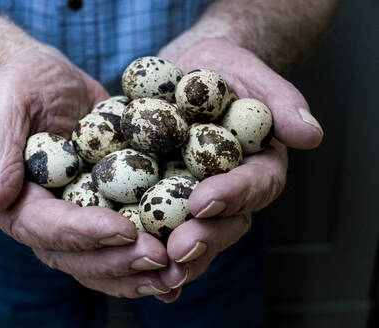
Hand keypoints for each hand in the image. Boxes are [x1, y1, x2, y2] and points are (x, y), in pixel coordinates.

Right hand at [0, 46, 169, 297]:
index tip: (125, 231)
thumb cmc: (23, 83)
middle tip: (161, 260)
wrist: (49, 82)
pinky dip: (146, 261)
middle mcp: (42, 219)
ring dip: (137, 273)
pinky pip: (121, 244)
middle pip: (76, 255)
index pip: (45, 225)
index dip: (84, 232)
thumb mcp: (6, 100)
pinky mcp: (100, 211)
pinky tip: (178, 268)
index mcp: (12, 198)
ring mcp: (73, 219)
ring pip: (100, 261)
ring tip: (177, 274)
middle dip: (118, 261)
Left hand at [155, 37, 322, 301]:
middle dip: (203, 238)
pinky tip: (127, 260)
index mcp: (258, 165)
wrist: (185, 69)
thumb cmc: (222, 67)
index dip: (231, 195)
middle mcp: (230, 190)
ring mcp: (195, 196)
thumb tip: (311, 136)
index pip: (254, 185)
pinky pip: (156, 224)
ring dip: (175, 255)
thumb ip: (282, 102)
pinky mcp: (162, 196)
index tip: (202, 201)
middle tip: (178, 250)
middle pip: (225, 223)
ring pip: (193, 233)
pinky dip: (146, 246)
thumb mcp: (250, 73)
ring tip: (154, 270)